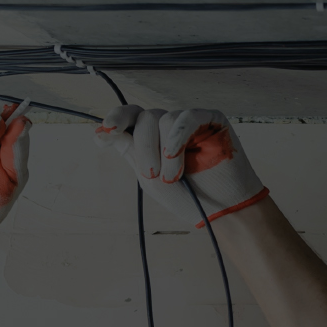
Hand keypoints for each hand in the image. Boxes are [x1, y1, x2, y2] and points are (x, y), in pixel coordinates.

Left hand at [94, 106, 268, 226]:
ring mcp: (188, 122)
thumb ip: (132, 151)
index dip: (114, 120)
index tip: (102, 135)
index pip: (129, 118)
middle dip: (144, 147)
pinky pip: (185, 117)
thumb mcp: (150, 178)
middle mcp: (167, 127)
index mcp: (151, 139)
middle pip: (143, 119)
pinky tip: (176, 156)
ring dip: (164, 152)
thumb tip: (107, 130)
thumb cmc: (190, 197)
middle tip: (153, 174)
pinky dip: (177, 137)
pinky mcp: (210, 119)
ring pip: (163, 118)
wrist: (224, 209)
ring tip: (174, 176)